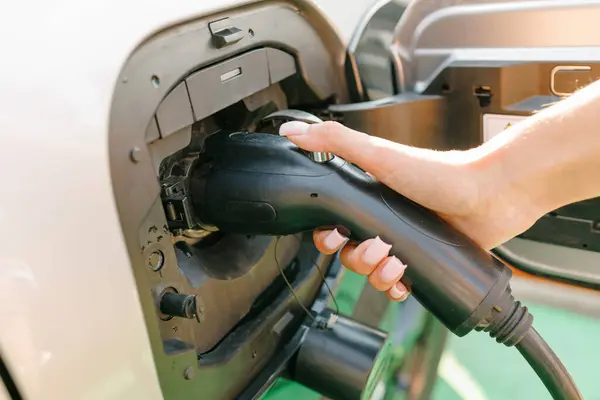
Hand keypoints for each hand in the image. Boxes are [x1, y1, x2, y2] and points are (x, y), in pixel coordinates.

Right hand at [279, 121, 540, 300]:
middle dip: (356, 258)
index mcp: (369, 197)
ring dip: (376, 275)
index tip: (334, 235)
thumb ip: (334, 142)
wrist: (490, 194)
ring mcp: (405, 242)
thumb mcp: (378, 154)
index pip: (332, 223)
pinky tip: (403, 284)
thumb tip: (292, 130)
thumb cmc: (438, 171)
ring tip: (395, 264)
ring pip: (373, 272)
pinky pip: (400, 286)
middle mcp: (385, 220)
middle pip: (350, 253)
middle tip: (375, 248)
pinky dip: (396, 290)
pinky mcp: (426, 261)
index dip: (326, 236)